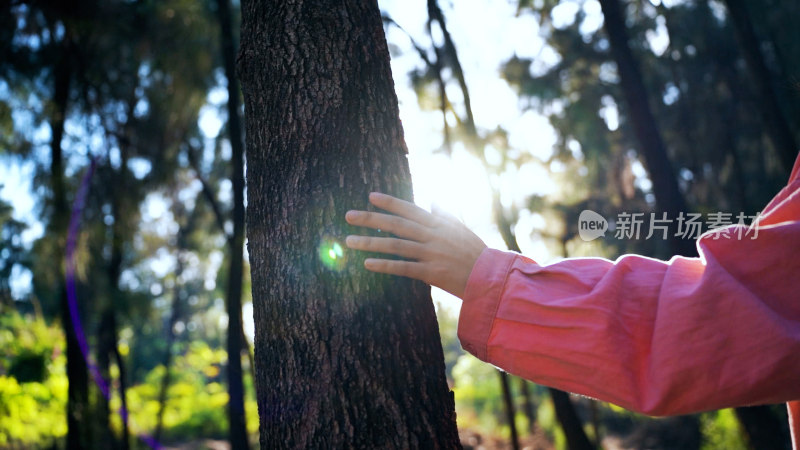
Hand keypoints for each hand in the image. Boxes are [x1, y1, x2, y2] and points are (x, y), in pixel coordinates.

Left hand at [345, 192, 486, 298]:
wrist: (489, 277)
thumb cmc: (475, 253)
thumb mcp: (461, 229)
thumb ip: (445, 215)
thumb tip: (432, 201)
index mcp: (438, 224)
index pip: (409, 209)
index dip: (390, 202)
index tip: (370, 196)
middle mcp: (432, 235)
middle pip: (396, 224)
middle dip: (371, 219)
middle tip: (348, 216)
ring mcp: (430, 253)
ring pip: (395, 245)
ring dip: (370, 242)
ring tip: (349, 241)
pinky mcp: (430, 272)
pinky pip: (403, 267)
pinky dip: (384, 265)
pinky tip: (367, 263)